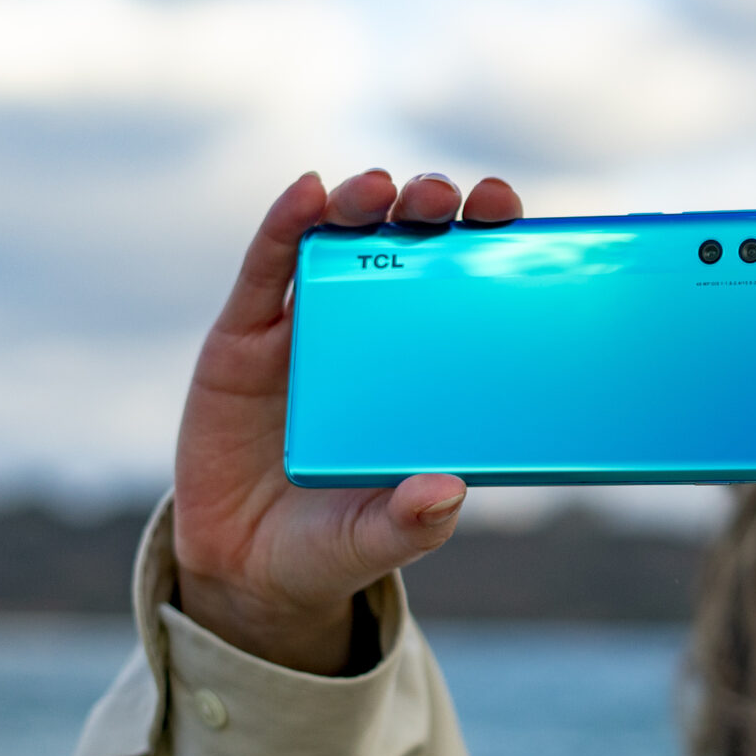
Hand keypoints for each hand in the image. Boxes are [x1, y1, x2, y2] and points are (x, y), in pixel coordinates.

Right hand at [171, 169, 522, 672]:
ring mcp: (305, 329)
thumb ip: (411, 523)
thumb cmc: (330, 543)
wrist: (243, 567)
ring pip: (336, 241)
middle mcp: (367, 335)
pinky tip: (307, 193)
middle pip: (405, 247)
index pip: (462, 289)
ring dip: (362, 202)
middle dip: (431, 209)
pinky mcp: (244, 336)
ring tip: (381, 188)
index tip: (511, 214)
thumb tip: (449, 494)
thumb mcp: (375, 539)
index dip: (486, 244)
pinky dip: (284, 225)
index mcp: (420, 371)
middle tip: (450, 198)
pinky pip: (265, 269)